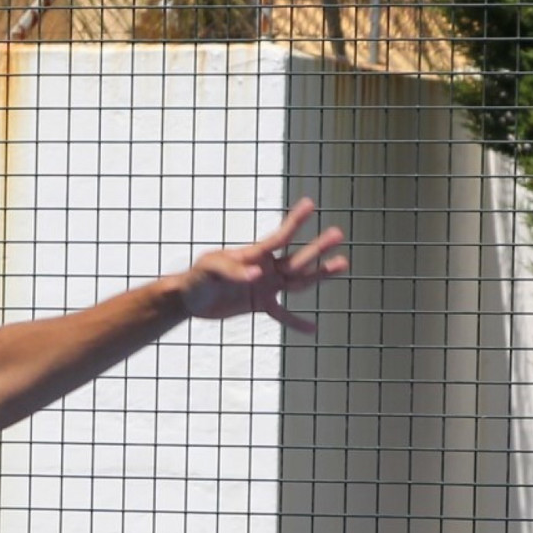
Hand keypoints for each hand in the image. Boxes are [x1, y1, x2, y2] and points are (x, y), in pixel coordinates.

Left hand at [179, 198, 348, 334]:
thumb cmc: (197, 276)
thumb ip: (233, 271)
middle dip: (317, 247)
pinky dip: (297, 322)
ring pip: (298, 281)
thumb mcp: (210, 269)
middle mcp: (265, 268)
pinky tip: (313, 328)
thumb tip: (258, 275)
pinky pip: (282, 315)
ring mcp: (265, 286)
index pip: (279, 237)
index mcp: (254, 255)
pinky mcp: (259, 304)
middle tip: (338, 233)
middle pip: (297, 258)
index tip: (309, 204)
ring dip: (320, 274)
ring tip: (343, 263)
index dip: (294, 221)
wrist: (188, 297)